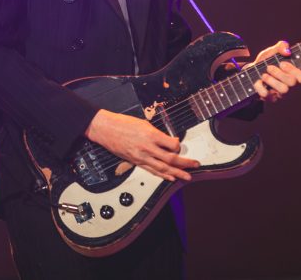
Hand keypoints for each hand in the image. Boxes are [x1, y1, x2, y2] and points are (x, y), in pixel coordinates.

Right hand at [84, 109, 199, 181]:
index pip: (171, 144)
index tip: (179, 144)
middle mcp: (147, 147)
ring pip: (163, 168)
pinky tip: (170, 178)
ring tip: (187, 176)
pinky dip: (162, 175)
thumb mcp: (143, 123)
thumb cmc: (122, 123)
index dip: (178, 146)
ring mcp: (141, 156)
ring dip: (177, 173)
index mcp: (150, 135)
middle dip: (185, 163)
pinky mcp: (136, 162)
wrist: (105, 129)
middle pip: (170, 159)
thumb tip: (168, 140)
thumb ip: (157, 133)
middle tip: (195, 165)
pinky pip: (151, 170)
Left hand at [249, 40, 300, 101]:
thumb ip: (281, 46)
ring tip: (263, 75)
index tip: (282, 63)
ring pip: (284, 90)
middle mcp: (289, 85)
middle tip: (269, 67)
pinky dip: (260, 87)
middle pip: (292, 83)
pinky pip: (268, 96)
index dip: (293, 70)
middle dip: (279, 73)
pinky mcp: (270, 98)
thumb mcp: (272, 51)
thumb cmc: (265, 61)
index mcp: (293, 74)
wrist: (250, 72)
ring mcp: (281, 93)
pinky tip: (257, 81)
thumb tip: (287, 50)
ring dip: (271, 80)